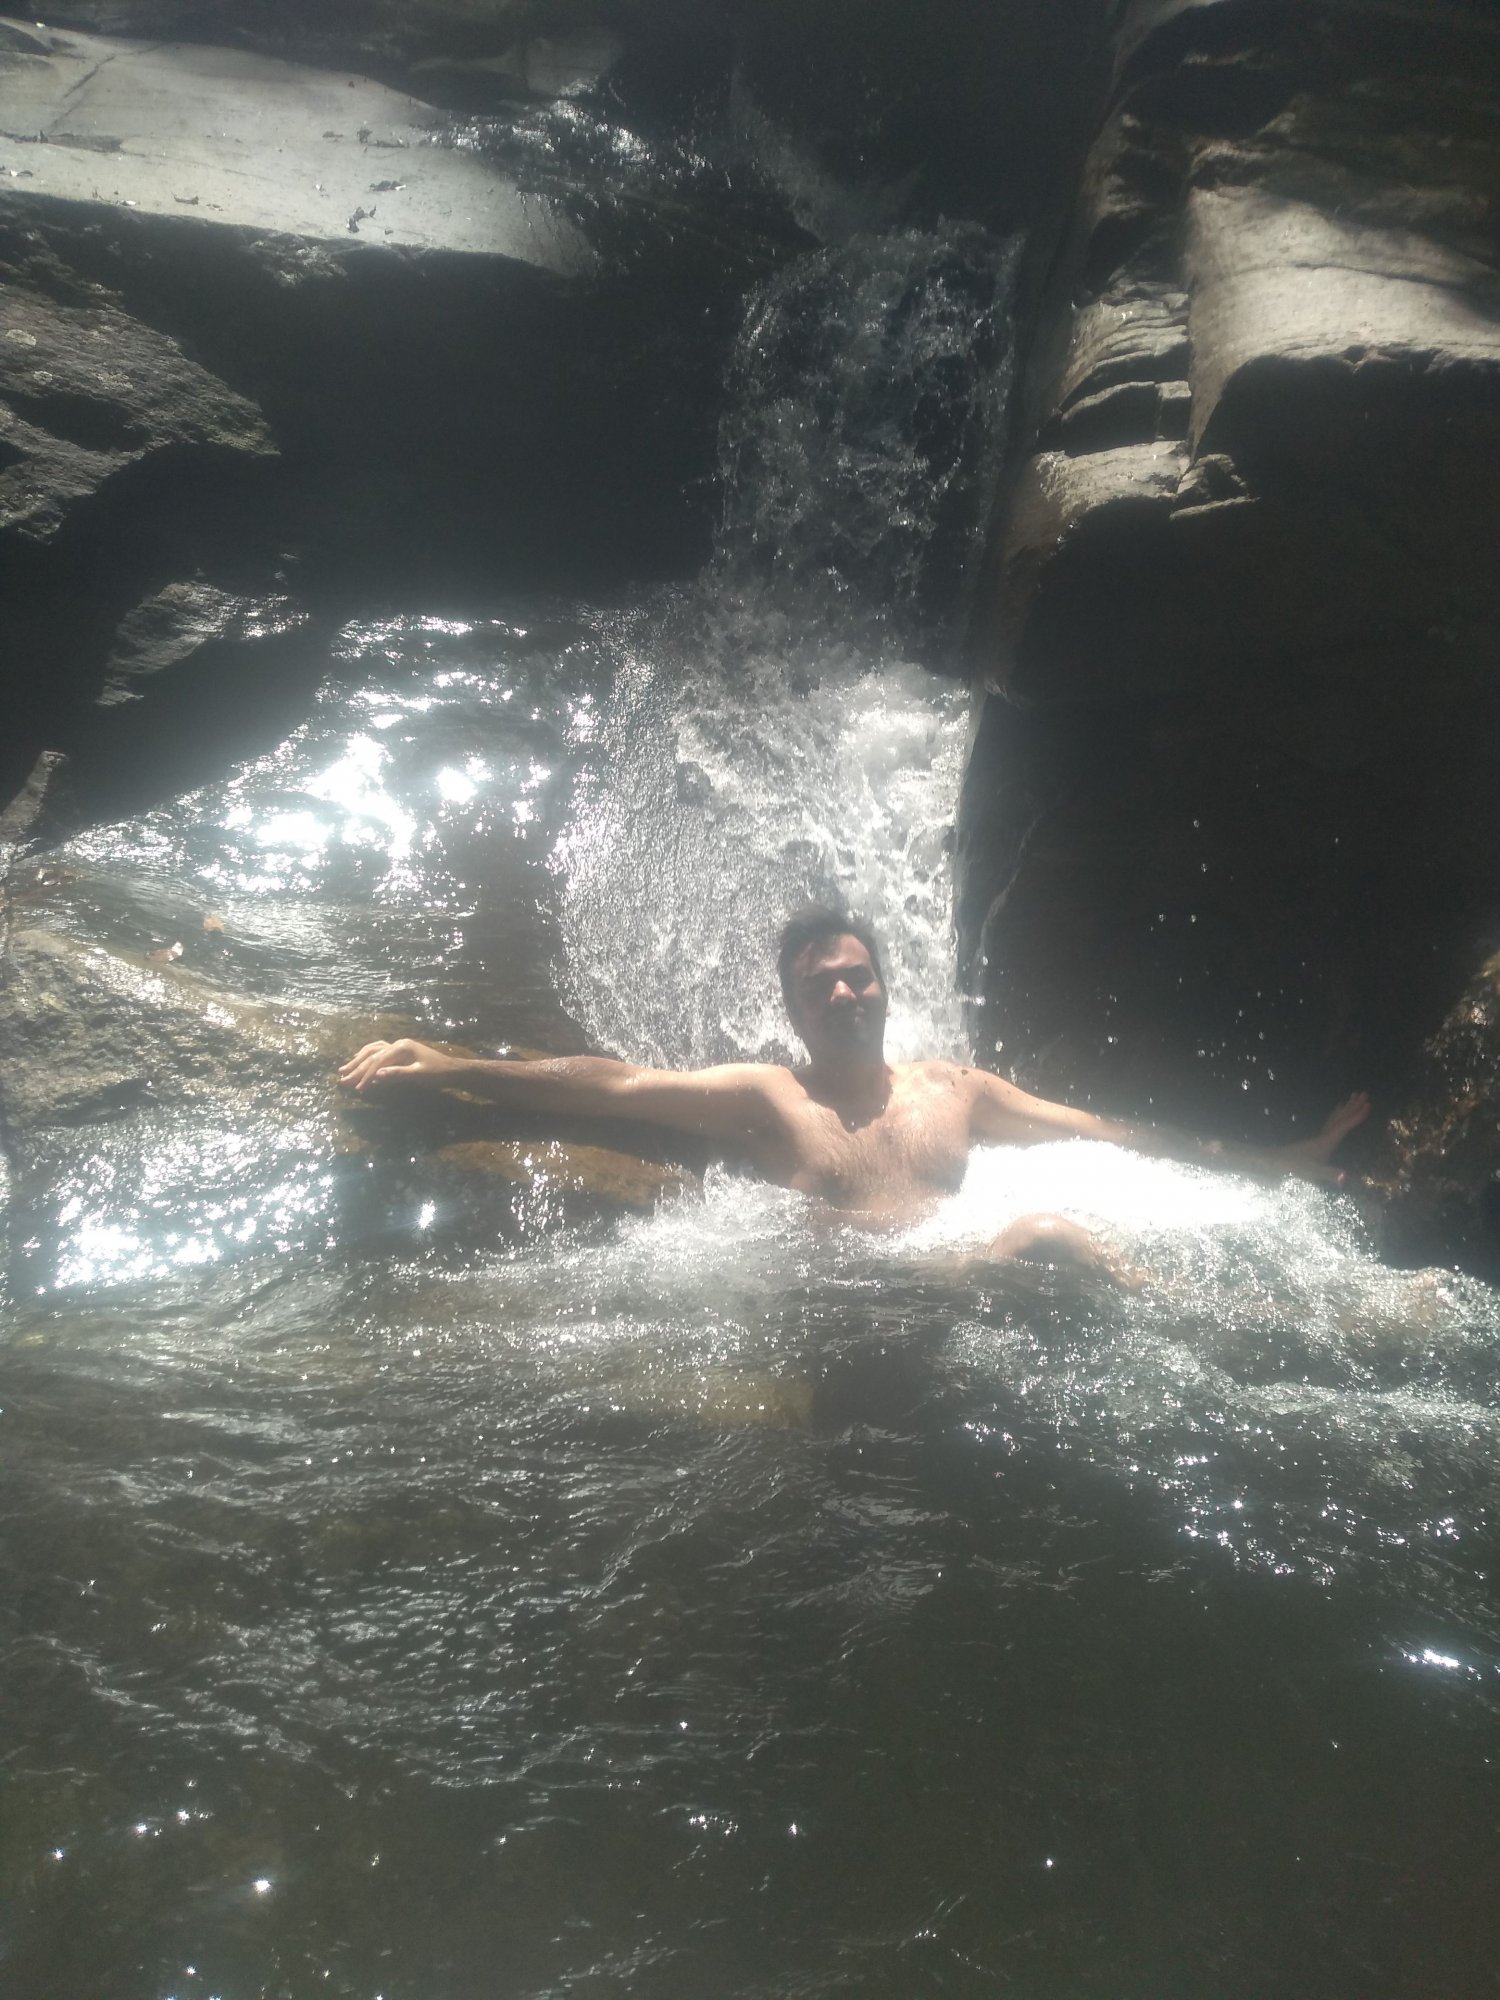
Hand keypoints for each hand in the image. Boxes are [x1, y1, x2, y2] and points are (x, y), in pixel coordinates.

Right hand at [338, 1038, 461, 1092]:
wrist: (453, 1070)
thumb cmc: (438, 1074)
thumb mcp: (418, 1075)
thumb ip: (397, 1074)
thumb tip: (376, 1076)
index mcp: (402, 1047)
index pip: (378, 1061)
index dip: (366, 1075)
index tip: (357, 1088)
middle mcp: (398, 1044)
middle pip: (372, 1055)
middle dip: (357, 1068)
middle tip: (341, 1080)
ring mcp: (399, 1047)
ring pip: (373, 1051)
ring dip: (358, 1061)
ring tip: (344, 1070)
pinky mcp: (401, 1052)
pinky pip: (379, 1052)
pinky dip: (368, 1057)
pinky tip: (360, 1060)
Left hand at [1279, 1090, 1371, 1183]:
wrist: (1275, 1161)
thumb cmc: (1293, 1166)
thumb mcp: (1312, 1172)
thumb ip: (1329, 1174)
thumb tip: (1346, 1176)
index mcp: (1326, 1141)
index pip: (1344, 1126)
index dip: (1356, 1116)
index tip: (1369, 1105)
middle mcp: (1324, 1135)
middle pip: (1341, 1118)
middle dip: (1354, 1106)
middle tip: (1365, 1093)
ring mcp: (1320, 1136)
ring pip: (1336, 1118)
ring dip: (1347, 1107)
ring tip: (1354, 1095)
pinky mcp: (1316, 1139)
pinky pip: (1330, 1122)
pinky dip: (1337, 1114)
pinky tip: (1338, 1110)